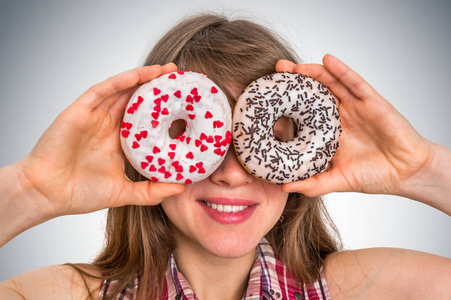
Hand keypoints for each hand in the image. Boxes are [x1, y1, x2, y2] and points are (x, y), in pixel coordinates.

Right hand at [14, 63, 184, 216]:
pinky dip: (120, 82)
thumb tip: (181, 188)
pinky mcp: (80, 111)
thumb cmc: (80, 193)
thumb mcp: (124, 192)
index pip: (144, 118)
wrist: (47, 194)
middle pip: (135, 99)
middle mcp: (108, 124)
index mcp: (118, 140)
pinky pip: (102, 91)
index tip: (184, 103)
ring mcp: (94, 116)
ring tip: (165, 70)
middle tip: (179, 77)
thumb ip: (151, 191)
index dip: (162, 109)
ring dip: (143, 78)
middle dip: (156, 87)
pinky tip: (139, 76)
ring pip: (121, 90)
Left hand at [276, 55, 433, 197]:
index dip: (287, 103)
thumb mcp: (337, 180)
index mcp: (328, 131)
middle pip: (314, 93)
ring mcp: (355, 107)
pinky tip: (327, 61)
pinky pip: (355, 83)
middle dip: (295, 81)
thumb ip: (312, 184)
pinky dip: (341, 71)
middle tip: (276, 72)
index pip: (304, 112)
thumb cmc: (374, 175)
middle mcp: (339, 115)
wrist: (406, 173)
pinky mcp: (372, 102)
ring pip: (331, 84)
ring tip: (293, 66)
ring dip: (313, 72)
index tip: (268, 97)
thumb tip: (282, 188)